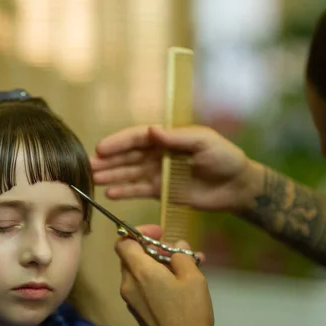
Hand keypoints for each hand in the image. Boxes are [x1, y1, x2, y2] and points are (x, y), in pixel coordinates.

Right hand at [90, 125, 263, 211]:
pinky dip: (125, 192)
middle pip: (128, 156)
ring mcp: (158, 173)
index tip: (100, 149)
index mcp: (167, 138)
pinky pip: (139, 190)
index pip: (137, 138)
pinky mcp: (161, 190)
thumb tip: (152, 130)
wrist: (237, 186)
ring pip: (129, 173)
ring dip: (112, 176)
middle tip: (88, 166)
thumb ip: (177, 138)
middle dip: (108, 161)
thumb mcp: (204, 141)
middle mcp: (158, 154)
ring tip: (94, 180)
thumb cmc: (224, 158)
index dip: (118, 143)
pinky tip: (110, 195)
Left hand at [115, 224, 214, 325]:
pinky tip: (178, 287)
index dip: (138, 232)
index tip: (159, 233)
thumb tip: (176, 247)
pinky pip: (141, 288)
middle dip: (152, 250)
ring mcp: (130, 300)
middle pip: (131, 257)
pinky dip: (155, 281)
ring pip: (138, 273)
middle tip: (176, 252)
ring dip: (157, 266)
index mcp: (139, 271)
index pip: (123, 242)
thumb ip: (182, 257)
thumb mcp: (193, 278)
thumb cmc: (188, 312)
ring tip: (186, 268)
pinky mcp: (137, 313)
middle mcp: (128, 284)